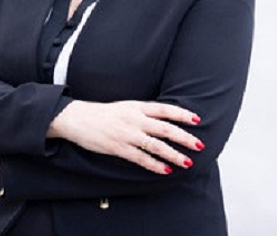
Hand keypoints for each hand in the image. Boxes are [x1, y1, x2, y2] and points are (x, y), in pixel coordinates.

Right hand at [47, 100, 203, 174]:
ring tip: (187, 162)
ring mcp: (127, 134)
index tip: (197, 120)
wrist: (77, 118)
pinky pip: (141, 159)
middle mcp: (134, 119)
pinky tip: (165, 171)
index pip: (165, 109)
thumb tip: (164, 120)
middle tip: (199, 145)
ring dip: (174, 155)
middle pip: (165, 128)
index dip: (182, 114)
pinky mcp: (118, 148)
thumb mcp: (125, 106)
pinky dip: (155, 165)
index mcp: (137, 106)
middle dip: (185, 138)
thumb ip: (143, 112)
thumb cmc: (103, 113)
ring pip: (156, 146)